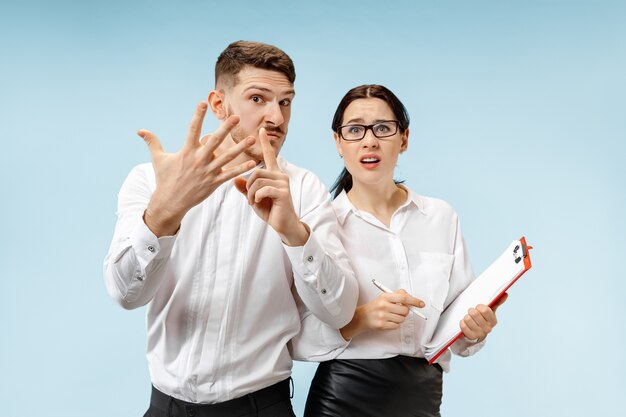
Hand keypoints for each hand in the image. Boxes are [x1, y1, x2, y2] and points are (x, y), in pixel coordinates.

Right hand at [139, 102, 256, 236]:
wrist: (170, 202)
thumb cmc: (165, 179)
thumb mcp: (158, 159)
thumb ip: (152, 142)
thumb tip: (140, 130)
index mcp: (186, 152)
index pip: (192, 129)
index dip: (197, 115)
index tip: (202, 102)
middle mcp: (198, 160)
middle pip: (214, 141)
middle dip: (225, 129)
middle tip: (235, 117)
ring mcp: (207, 172)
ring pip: (227, 157)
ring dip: (240, 148)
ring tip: (251, 138)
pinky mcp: (214, 183)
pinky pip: (230, 175)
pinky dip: (242, 169)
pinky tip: (253, 163)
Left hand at [233, 128, 308, 245]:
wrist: (284, 225)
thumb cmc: (270, 211)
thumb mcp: (254, 199)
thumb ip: (246, 189)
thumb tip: (235, 179)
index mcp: (274, 175)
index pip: (269, 156)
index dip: (265, 143)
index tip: (261, 130)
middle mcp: (280, 176)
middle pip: (255, 171)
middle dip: (248, 186)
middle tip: (250, 199)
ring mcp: (283, 183)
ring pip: (257, 181)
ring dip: (251, 194)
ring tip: (254, 202)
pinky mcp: (283, 192)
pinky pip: (263, 190)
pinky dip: (256, 197)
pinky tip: (258, 203)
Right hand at [340, 289, 424, 339]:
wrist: (362, 317)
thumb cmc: (375, 306)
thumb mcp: (384, 296)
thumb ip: (397, 294)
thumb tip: (411, 297)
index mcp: (385, 296)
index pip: (403, 298)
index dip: (414, 301)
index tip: (421, 304)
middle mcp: (383, 305)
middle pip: (405, 310)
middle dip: (405, 311)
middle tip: (399, 310)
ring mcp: (383, 316)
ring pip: (402, 319)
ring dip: (400, 318)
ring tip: (392, 316)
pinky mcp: (382, 325)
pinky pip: (397, 326)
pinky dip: (395, 324)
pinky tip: (388, 321)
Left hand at [460, 292, 507, 341]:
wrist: (478, 332)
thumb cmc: (484, 318)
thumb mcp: (490, 311)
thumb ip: (496, 302)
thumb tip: (505, 294)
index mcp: (493, 321)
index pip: (485, 310)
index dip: (479, 306)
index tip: (478, 307)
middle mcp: (488, 328)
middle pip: (474, 313)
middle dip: (471, 310)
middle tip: (472, 312)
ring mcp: (479, 333)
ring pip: (468, 319)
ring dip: (466, 316)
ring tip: (469, 317)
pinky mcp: (471, 337)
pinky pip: (463, 326)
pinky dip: (462, 322)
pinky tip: (465, 322)